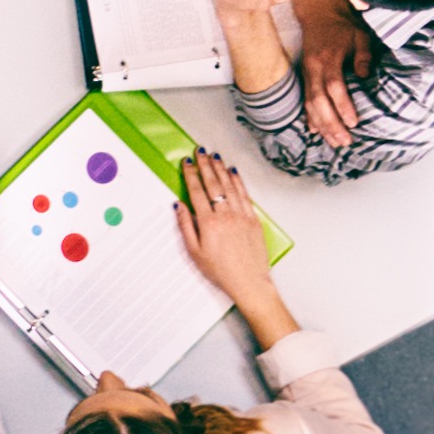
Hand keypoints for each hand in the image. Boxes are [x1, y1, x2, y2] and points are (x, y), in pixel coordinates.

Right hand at [173, 147, 272, 304]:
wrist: (249, 282)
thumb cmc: (221, 271)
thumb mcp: (194, 252)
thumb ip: (185, 226)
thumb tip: (179, 207)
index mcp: (208, 223)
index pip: (197, 191)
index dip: (191, 174)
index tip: (187, 163)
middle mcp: (225, 215)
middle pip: (213, 183)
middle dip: (205, 165)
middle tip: (200, 152)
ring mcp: (241, 216)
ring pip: (229, 186)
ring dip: (221, 169)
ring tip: (215, 157)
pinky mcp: (253, 220)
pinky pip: (244, 195)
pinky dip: (238, 182)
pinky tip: (234, 173)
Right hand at [301, 15, 375, 146]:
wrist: (318, 12)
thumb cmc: (343, 25)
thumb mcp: (360, 35)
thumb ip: (363, 56)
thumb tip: (366, 77)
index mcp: (328, 57)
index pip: (334, 86)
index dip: (343, 106)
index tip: (354, 122)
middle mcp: (314, 67)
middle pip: (319, 100)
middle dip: (331, 123)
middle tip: (345, 141)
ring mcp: (307, 72)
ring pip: (310, 103)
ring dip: (321, 125)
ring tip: (334, 142)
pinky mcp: (305, 75)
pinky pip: (305, 100)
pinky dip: (309, 117)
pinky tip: (315, 131)